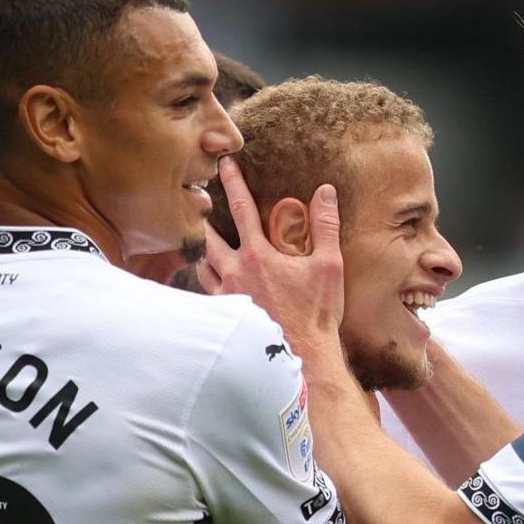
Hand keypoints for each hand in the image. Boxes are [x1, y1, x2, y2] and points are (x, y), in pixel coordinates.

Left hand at [201, 157, 344, 353]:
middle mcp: (235, 272)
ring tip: (202, 244)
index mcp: (258, 254)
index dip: (232, 182)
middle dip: (199, 217)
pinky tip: (211, 281)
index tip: (223, 164)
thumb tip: (325, 192)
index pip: (240, 208)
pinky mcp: (226, 317)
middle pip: (207, 236)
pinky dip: (206, 281)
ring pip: (202, 265)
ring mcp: (226, 296)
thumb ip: (325, 225)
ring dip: (202, 251)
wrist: (301, 359)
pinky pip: (206, 293)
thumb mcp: (329, 266)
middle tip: (193, 203)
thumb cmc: (316, 315)